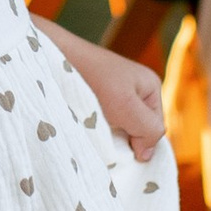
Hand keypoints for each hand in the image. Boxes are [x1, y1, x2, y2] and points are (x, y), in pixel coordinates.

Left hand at [71, 38, 167, 160]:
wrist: (55, 56)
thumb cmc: (93, 79)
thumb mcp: (128, 107)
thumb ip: (148, 129)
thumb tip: (147, 154)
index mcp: (150, 87)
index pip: (156, 128)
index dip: (141, 142)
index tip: (122, 149)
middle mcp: (135, 90)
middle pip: (137, 127)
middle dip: (124, 139)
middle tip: (105, 140)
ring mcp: (114, 93)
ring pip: (118, 127)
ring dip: (107, 134)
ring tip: (92, 133)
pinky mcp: (95, 96)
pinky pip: (102, 120)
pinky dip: (95, 127)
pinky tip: (84, 127)